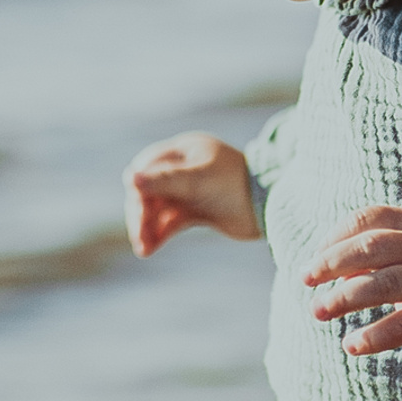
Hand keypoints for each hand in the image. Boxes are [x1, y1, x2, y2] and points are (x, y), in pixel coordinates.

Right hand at [123, 132, 257, 255]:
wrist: (271, 206)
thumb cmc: (238, 184)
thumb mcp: (200, 179)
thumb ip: (166, 180)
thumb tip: (130, 179)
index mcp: (184, 151)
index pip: (147, 168)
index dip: (141, 189)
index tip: (140, 208)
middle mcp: (183, 169)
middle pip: (149, 191)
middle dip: (142, 214)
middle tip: (140, 238)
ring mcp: (190, 191)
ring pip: (158, 210)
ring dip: (148, 227)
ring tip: (144, 248)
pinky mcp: (197, 212)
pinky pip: (170, 223)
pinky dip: (159, 234)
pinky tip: (149, 249)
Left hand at [304, 205, 401, 354]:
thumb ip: (381, 243)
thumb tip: (334, 269)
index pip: (366, 219)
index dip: (334, 238)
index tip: (314, 261)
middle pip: (371, 247)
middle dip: (331, 264)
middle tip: (305, 281)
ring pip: (384, 284)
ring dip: (346, 298)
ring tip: (317, 311)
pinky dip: (376, 336)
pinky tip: (352, 345)